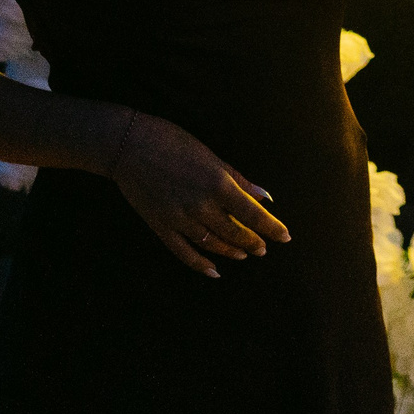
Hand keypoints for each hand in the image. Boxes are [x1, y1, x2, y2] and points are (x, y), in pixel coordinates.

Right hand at [107, 110, 289, 277]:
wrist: (128, 145)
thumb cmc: (173, 141)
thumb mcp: (211, 156)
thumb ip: (238, 179)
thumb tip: (264, 196)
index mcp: (218, 184)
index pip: (252, 214)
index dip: (271, 227)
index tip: (285, 237)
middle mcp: (201, 205)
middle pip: (234, 232)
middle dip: (252, 242)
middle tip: (263, 248)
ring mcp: (180, 219)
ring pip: (213, 244)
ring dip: (231, 251)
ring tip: (244, 254)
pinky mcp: (161, 226)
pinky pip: (184, 252)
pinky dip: (200, 264)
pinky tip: (214, 271)